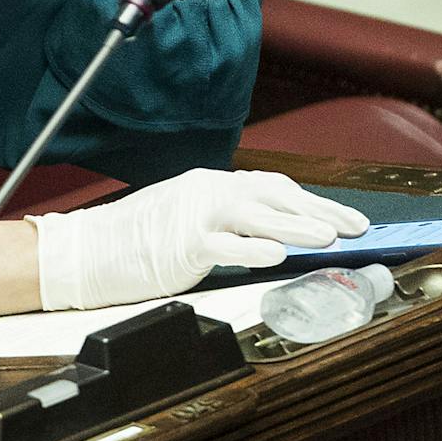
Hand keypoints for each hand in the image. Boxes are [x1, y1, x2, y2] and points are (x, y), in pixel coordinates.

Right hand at [25, 168, 369, 309]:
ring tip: (331, 238)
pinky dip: (253, 249)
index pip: (273, 187)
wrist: (85, 251)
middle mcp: (206, 192)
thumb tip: (279, 234)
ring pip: (257, 215)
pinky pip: (224, 246)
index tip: (345, 216)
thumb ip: (228, 220)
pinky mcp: (181, 244)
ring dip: (299, 227)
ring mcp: (193, 216)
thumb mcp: (188, 218)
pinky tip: (279, 256)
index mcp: (209, 184)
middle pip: (274, 197)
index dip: (313, 201)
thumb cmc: (136, 240)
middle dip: (320, 211)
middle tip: (356, 226)